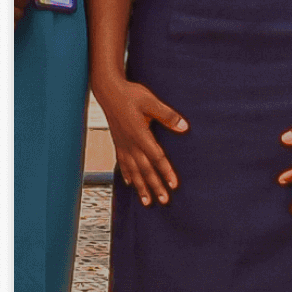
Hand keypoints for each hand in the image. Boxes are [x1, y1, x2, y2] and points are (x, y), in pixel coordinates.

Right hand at [98, 77, 185, 205]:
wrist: (107, 90)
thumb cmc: (130, 94)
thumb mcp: (150, 101)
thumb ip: (167, 115)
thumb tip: (184, 127)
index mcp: (139, 134)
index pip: (156, 157)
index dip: (166, 171)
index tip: (174, 185)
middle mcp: (130, 142)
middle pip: (144, 169)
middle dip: (154, 186)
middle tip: (163, 200)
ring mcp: (122, 143)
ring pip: (133, 170)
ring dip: (140, 186)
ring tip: (147, 201)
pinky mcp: (117, 141)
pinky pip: (122, 162)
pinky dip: (127, 174)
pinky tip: (130, 183)